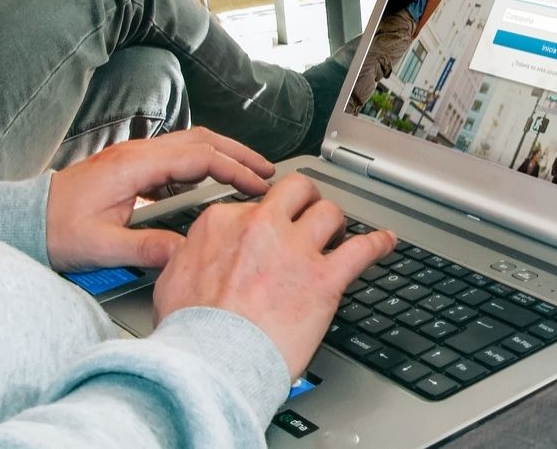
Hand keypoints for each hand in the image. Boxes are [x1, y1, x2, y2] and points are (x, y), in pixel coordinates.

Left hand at [46, 128, 274, 271]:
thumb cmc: (54, 229)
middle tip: (268, 171)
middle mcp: (138, 154)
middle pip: (202, 139)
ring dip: (225, 155)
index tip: (258, 186)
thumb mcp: (100, 246)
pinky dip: (207, 165)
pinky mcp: (135, 169)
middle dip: (240, 153)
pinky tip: (217, 185)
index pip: (199, 157)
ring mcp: (136, 158)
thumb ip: (145, 249)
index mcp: (134, 165)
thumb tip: (187, 253)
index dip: (234, 170)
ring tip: (251, 174)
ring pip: (193, 144)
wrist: (24, 220)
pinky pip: (180, 158)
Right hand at [153, 174, 395, 377]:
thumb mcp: (171, 280)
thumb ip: (187, 257)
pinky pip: (362, 249)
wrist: (210, 364)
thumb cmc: (190, 332)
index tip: (271, 229)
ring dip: (337, 223)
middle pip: (296, 191)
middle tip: (310, 214)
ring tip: (341, 232)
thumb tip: (189, 254)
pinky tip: (385, 242)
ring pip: (329, 213)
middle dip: (306, 199)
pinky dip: (378, 244)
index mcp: (223, 223)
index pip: (254, 204)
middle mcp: (262, 227)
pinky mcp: (324, 278)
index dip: (266, 218)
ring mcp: (295, 250)